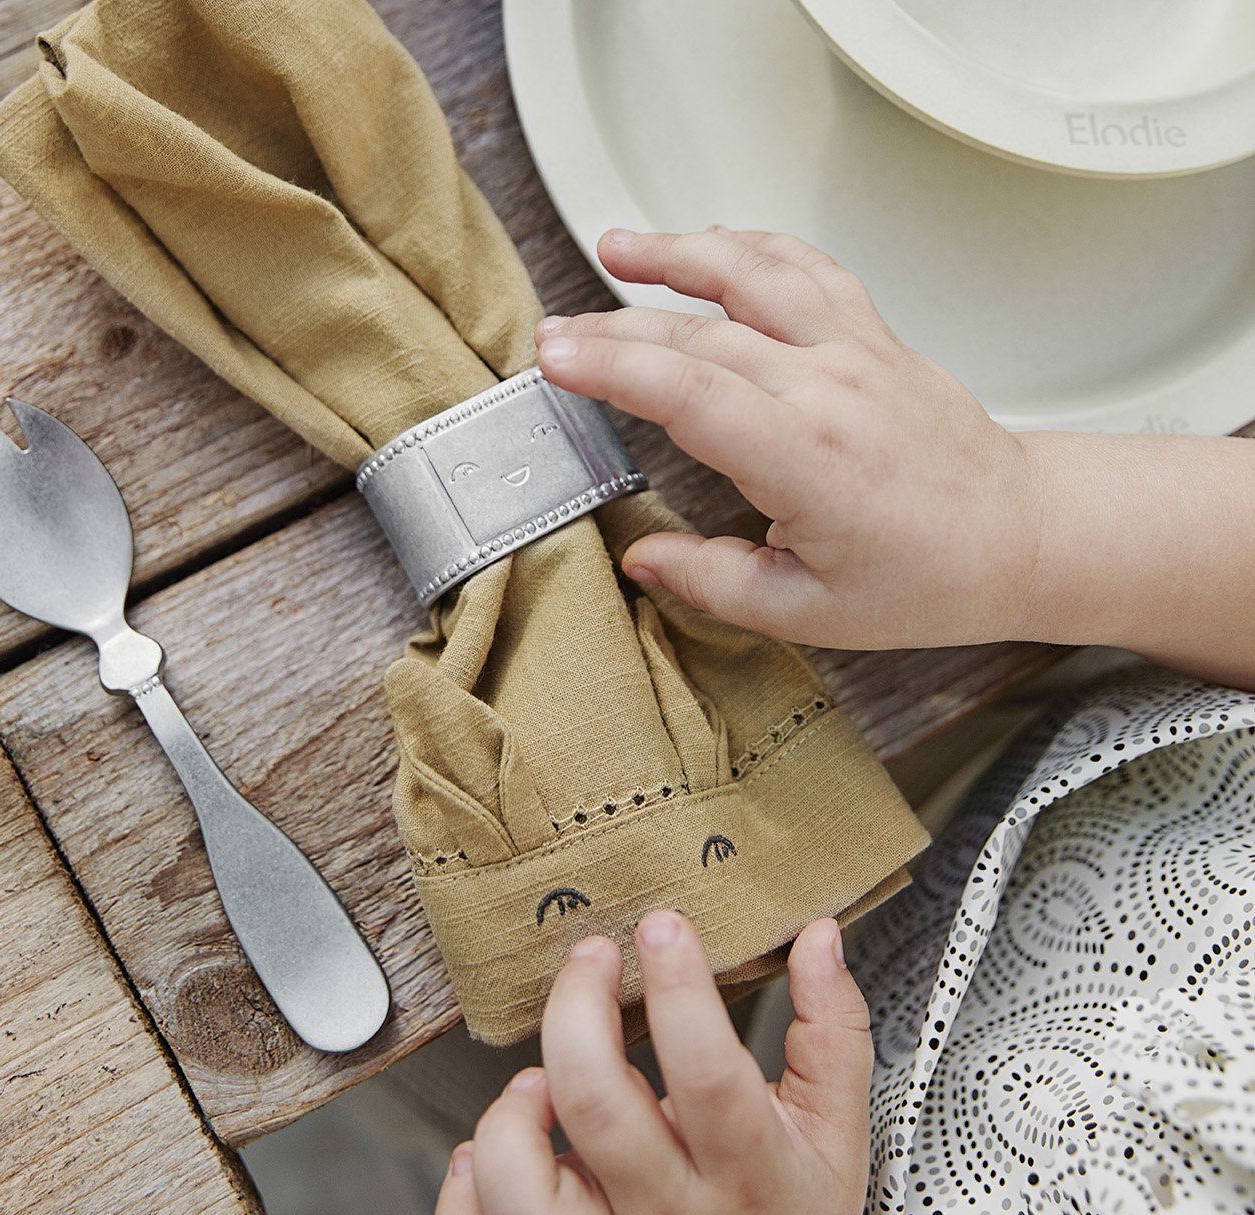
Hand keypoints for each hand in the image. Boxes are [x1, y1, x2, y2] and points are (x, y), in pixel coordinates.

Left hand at [433, 912, 869, 1214]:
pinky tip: (480, 1148)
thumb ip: (833, 1028)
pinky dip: (460, 1206)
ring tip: (537, 1075)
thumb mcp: (839, 1131)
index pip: (709, 1076)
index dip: (679, 992)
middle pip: (599, 1111)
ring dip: (513, 1121)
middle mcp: (669, 1211)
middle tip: (592, 956)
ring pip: (527, 1204)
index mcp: (748, 1170)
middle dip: (579, 1011)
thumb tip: (818, 937)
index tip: (662, 927)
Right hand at [535, 226, 1041, 651]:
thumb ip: (713, 581)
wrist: (1017, 536)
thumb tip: (642, 558)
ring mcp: (857, 350)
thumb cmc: (927, 578)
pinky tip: (711, 246)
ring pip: (756, 273)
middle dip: (615, 327)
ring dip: (680, 252)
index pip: (692, 393)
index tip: (557, 359)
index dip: (615, 368)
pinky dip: (752, 247)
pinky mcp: (874, 335)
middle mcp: (832, 389)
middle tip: (555, 335)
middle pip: (703, 334)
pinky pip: (806, 268)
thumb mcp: (807, 610)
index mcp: (810, 461)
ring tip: (616, 246)